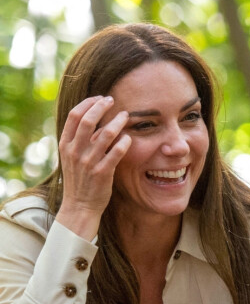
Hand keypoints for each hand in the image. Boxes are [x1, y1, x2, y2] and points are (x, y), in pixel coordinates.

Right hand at [56, 96, 130, 238]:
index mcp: (65, 145)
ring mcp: (88, 162)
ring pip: (104, 134)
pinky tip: (129, 137)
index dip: (88, 103)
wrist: (79, 206)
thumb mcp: (72, 157)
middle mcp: (75, 151)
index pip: (74, 116)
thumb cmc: (79, 179)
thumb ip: (79, 139)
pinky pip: (116, 152)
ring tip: (125, 115)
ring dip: (117, 121)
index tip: (100, 98)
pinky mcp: (102, 172)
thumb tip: (91, 118)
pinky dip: (124, 142)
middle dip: (101, 106)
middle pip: (87, 120)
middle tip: (113, 100)